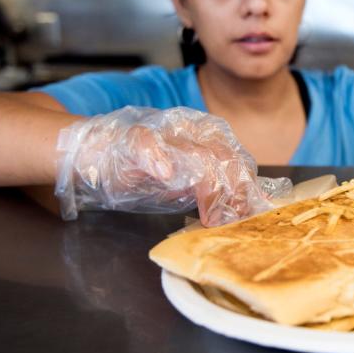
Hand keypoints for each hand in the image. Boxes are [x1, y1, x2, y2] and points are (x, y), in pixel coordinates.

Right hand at [55, 106, 290, 225]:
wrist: (94, 152)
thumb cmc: (142, 170)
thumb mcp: (183, 182)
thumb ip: (214, 190)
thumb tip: (251, 209)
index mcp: (205, 138)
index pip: (238, 160)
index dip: (250, 189)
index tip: (259, 214)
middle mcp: (189, 131)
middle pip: (225, 157)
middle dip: (237, 191)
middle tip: (236, 221)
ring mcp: (162, 134)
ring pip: (195, 151)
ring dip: (210, 184)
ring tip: (214, 214)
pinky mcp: (131, 139)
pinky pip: (147, 143)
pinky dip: (158, 157)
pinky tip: (167, 174)